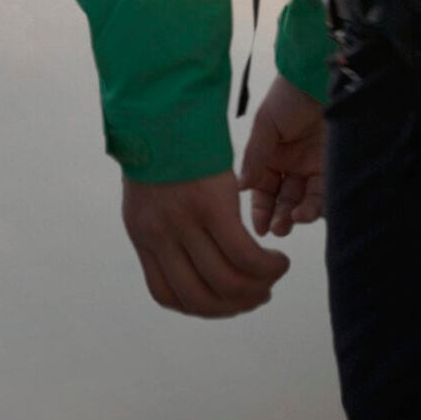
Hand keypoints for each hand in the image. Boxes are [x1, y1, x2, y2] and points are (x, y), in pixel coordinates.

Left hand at [120, 171, 289, 317]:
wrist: (161, 111)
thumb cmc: (163, 154)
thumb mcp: (149, 200)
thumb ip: (164, 234)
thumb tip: (189, 263)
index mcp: (143, 237)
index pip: (167, 295)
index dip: (202, 308)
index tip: (226, 300)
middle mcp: (160, 236)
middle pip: (200, 298)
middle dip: (235, 306)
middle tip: (258, 293)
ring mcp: (184, 223)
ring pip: (227, 282)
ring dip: (259, 288)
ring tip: (273, 272)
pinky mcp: (212, 207)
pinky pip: (245, 256)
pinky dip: (267, 267)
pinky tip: (278, 259)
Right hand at [241, 75, 326, 236]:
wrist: (320, 80)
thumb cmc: (288, 97)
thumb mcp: (265, 125)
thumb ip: (254, 156)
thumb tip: (240, 187)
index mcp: (268, 155)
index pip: (262, 189)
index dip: (259, 208)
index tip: (258, 227)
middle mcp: (289, 165)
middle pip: (282, 198)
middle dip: (278, 216)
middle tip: (277, 229)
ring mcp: (312, 167)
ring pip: (303, 200)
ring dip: (298, 213)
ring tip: (293, 220)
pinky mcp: (333, 168)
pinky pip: (325, 193)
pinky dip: (317, 206)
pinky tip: (308, 211)